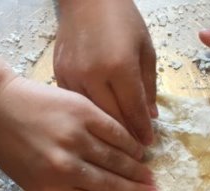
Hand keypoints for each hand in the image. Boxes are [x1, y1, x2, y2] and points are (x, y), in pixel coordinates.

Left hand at [0, 77, 157, 190]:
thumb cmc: (9, 148)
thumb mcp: (30, 181)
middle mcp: (64, 168)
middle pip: (111, 186)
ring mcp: (75, 138)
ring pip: (117, 160)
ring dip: (137, 173)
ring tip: (150, 181)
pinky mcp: (82, 113)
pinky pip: (115, 133)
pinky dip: (130, 144)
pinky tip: (139, 152)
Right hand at [55, 0, 155, 144]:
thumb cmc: (122, 20)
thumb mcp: (145, 50)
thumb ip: (148, 86)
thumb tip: (150, 117)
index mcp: (120, 66)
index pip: (134, 109)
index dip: (142, 130)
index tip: (148, 144)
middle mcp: (94, 74)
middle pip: (111, 118)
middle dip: (125, 137)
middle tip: (135, 151)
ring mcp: (73, 76)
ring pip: (91, 116)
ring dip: (105, 133)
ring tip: (116, 144)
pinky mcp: (59, 75)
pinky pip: (75, 105)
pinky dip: (87, 118)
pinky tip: (95, 126)